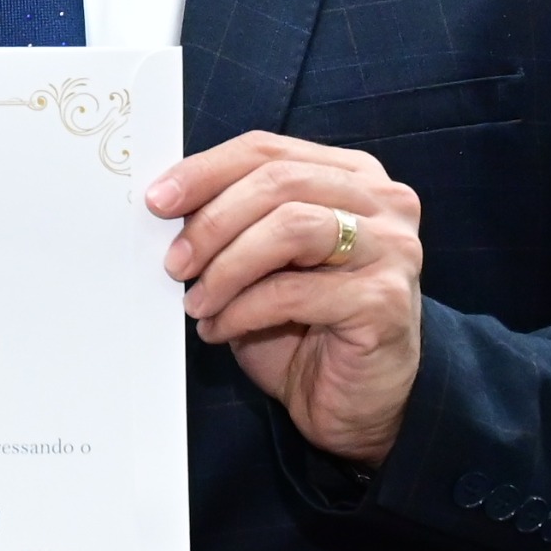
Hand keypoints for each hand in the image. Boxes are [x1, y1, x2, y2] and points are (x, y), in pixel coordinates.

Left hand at [148, 132, 424, 462]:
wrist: (354, 400)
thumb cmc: (303, 325)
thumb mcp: (261, 261)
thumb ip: (233, 222)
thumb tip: (167, 203)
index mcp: (350, 176)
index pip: (268, 150)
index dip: (205, 170)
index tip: (157, 201)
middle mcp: (382, 202)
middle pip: (278, 182)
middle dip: (212, 222)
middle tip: (173, 263)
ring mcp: (392, 248)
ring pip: (290, 228)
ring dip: (226, 268)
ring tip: (196, 302)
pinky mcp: (387, 300)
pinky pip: (294, 292)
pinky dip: (242, 310)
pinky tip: (220, 329)